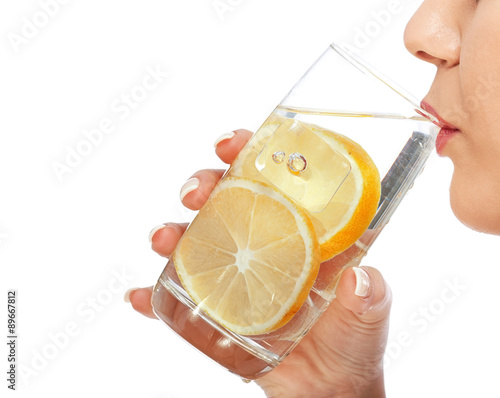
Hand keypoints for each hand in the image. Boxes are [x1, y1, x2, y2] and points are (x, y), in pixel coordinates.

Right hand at [125, 129, 391, 397]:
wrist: (324, 387)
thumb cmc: (351, 341)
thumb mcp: (369, 314)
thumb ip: (370, 298)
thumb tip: (359, 281)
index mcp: (302, 229)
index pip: (273, 176)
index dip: (250, 152)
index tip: (231, 145)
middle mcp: (264, 242)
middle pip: (226, 198)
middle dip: (204, 183)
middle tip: (195, 193)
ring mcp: (235, 272)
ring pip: (195, 238)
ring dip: (172, 231)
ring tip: (163, 240)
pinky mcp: (216, 307)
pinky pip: (178, 295)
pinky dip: (154, 293)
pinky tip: (139, 296)